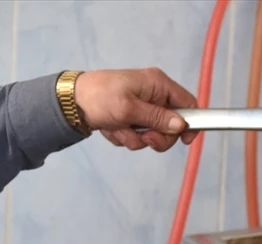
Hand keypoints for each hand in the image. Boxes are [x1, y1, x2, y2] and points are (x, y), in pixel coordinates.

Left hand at [73, 68, 198, 151]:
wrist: (71, 103)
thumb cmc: (99, 97)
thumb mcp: (129, 109)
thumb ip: (156, 118)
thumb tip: (180, 125)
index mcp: (157, 84)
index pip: (188, 103)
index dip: (190, 123)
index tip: (185, 140)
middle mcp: (153, 95)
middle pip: (171, 126)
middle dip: (155, 137)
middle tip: (142, 137)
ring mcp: (141, 108)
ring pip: (152, 135)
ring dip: (135, 139)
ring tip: (118, 129)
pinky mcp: (130, 119)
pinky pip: (136, 137)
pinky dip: (124, 137)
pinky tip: (111, 129)